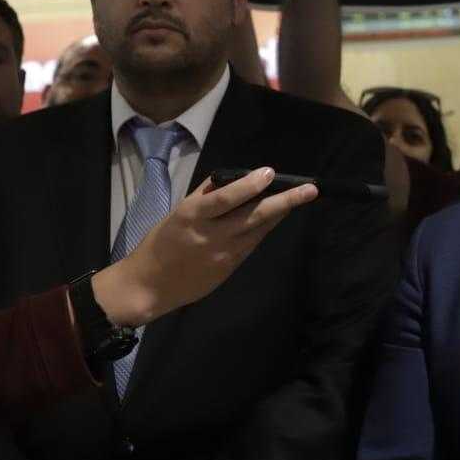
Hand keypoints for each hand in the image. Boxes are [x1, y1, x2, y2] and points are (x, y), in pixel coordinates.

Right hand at [91, 167, 317, 327]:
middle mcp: (211, 236)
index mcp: (191, 217)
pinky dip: (265, 228)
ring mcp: (223, 255)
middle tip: (310, 189)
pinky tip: (278, 216)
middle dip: (285, 201)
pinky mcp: (230, 268)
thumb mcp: (177, 213)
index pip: (224, 199)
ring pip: (259, 230)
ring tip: (301, 197)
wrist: (149, 286)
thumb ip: (205, 196)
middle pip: (254, 216)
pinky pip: (253, 243)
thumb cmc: (161, 243)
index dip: (248, 185)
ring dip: (281, 213)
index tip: (269, 172)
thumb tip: (233, 178)